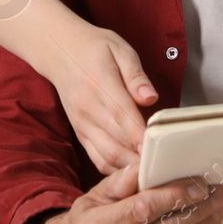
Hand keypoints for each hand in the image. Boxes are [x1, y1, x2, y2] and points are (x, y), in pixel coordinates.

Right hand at [38, 22, 158, 173]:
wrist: (59, 52)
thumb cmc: (95, 49)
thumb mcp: (120, 49)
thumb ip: (136, 76)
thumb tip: (150, 97)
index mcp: (100, 84)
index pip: (122, 115)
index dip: (140, 135)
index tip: (157, 150)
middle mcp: (88, 108)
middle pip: (116, 142)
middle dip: (139, 159)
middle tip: (163, 168)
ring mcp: (82, 124)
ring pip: (107, 156)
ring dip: (128, 169)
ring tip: (152, 174)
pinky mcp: (80, 133)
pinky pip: (98, 158)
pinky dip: (115, 170)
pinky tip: (133, 172)